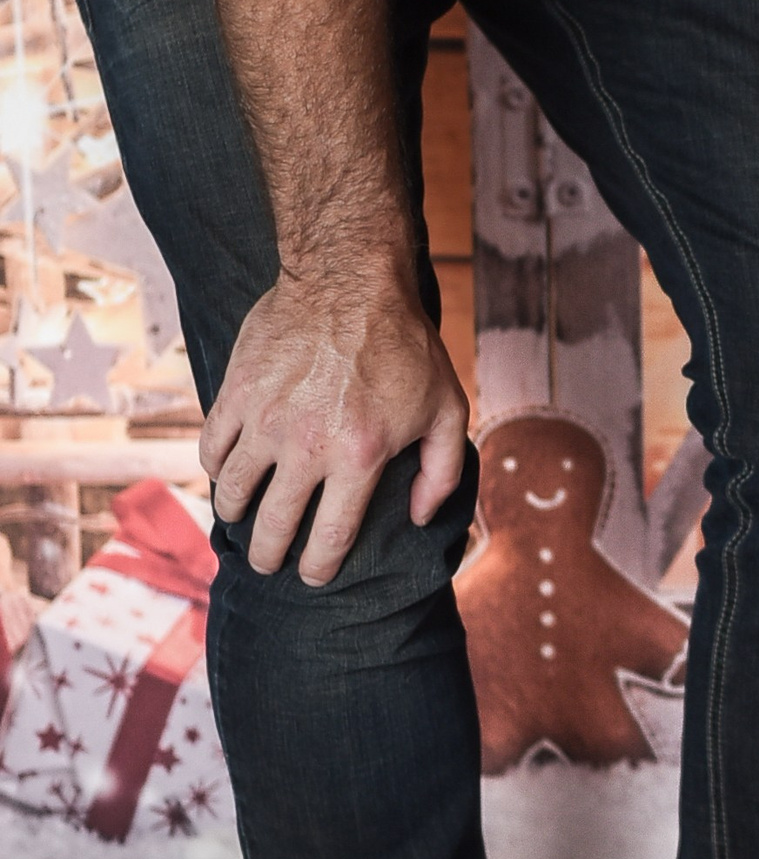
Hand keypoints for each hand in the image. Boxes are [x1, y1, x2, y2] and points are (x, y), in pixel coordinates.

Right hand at [201, 263, 470, 585]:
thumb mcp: (447, 407)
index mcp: (358, 454)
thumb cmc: (405, 346)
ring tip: (245, 522)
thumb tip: (419, 518)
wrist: (349, 281)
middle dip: (269, 555)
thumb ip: (440, 471)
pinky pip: (212, 448)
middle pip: (274, 524)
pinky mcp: (235, 393)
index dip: (319, 566)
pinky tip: (227, 475)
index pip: (330, 535)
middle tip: (268, 565)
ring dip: (237, 516)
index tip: (313, 576)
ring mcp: (264, 420)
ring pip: (234, 491)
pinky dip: (216, 470)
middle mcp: (306, 445)